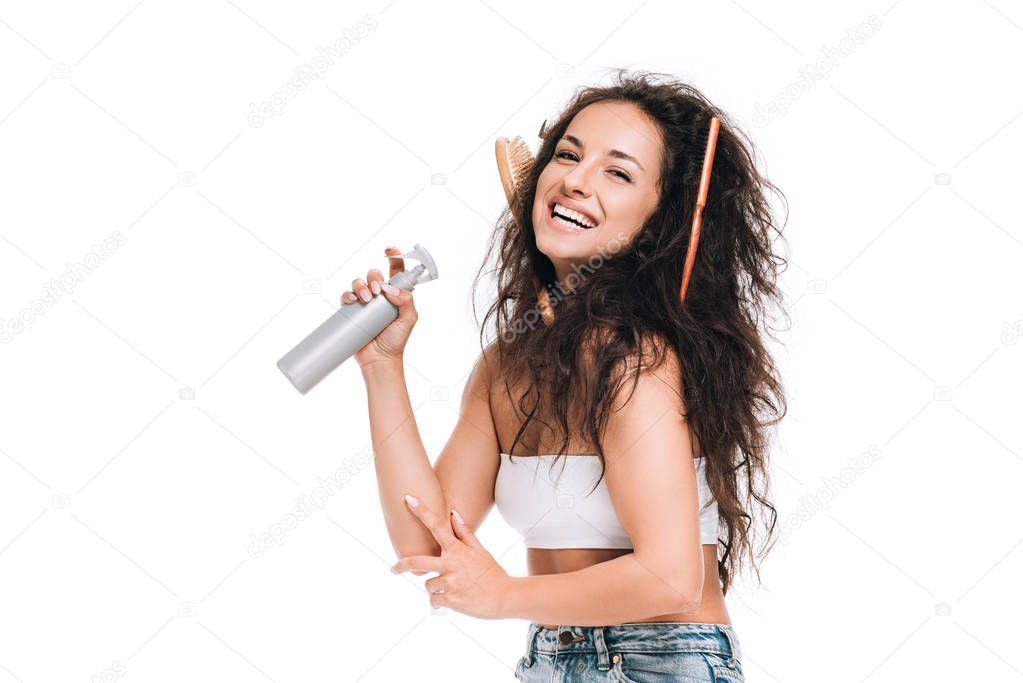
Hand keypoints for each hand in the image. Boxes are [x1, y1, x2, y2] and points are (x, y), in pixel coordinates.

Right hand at [340, 246, 417, 369]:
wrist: (379, 358)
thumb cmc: (396, 340)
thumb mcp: (409, 319)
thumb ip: (406, 301)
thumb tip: (390, 288)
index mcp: (395, 294)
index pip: (396, 270)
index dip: (394, 257)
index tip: (389, 250)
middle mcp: (380, 295)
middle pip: (374, 274)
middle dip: (374, 277)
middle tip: (377, 291)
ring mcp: (365, 302)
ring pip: (359, 282)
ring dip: (361, 285)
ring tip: (366, 299)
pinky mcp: (352, 311)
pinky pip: (346, 296)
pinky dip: (348, 294)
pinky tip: (352, 300)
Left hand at [390, 496, 509, 619]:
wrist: (504, 597)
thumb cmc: (492, 573)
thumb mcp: (480, 550)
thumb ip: (464, 533)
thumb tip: (453, 513)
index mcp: (457, 549)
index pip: (436, 526)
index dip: (421, 511)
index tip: (408, 499)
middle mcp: (451, 564)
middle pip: (416, 562)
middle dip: (401, 565)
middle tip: (394, 569)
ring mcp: (450, 582)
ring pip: (428, 585)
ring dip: (435, 588)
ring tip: (451, 589)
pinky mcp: (451, 600)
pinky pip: (434, 599)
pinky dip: (439, 601)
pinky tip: (452, 599)